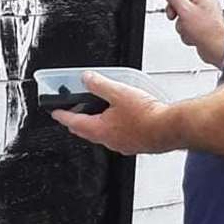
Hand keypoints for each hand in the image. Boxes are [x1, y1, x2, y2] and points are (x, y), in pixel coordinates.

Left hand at [51, 71, 174, 154]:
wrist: (169, 128)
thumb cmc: (147, 115)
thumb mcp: (118, 93)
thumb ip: (99, 84)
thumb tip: (86, 78)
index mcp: (100, 129)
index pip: (73, 122)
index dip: (62, 115)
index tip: (55, 112)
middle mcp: (109, 140)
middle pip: (86, 132)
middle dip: (77, 123)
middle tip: (72, 115)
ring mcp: (122, 145)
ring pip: (102, 136)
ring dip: (96, 126)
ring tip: (97, 116)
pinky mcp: (135, 145)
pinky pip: (118, 137)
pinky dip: (113, 130)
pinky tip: (121, 122)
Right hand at [164, 0, 223, 67]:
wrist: (218, 49)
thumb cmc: (207, 31)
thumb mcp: (186, 10)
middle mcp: (204, 4)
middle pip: (180, 2)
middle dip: (176, 12)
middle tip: (174, 16)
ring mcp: (203, 16)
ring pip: (182, 17)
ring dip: (182, 25)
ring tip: (189, 29)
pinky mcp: (202, 27)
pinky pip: (187, 26)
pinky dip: (187, 32)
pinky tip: (193, 35)